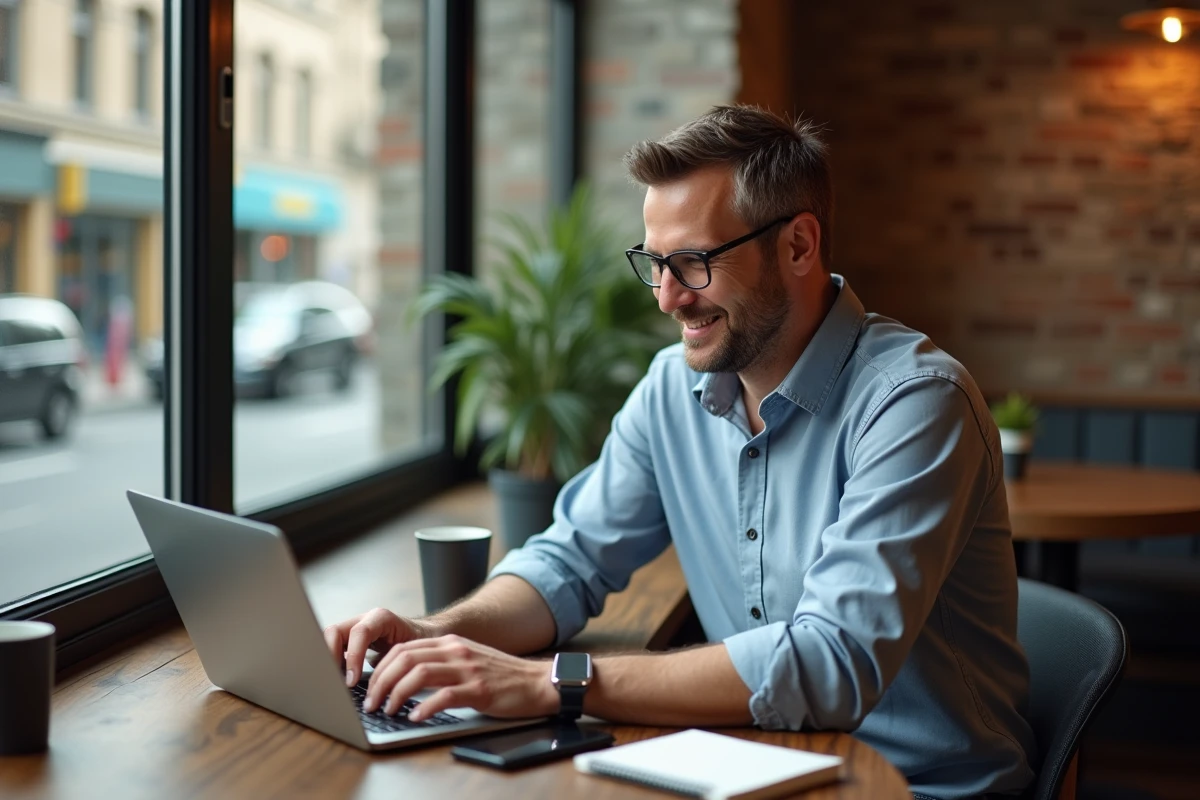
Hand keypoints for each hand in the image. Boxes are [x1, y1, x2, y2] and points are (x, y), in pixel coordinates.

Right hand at [323, 608, 434, 687]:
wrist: (424, 635)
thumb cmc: (419, 644)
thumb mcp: (409, 652)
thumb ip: (393, 663)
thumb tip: (378, 688)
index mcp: (381, 618)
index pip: (359, 633)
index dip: (353, 657)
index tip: (351, 681)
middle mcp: (364, 619)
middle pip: (334, 632)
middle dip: (330, 657)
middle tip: (334, 681)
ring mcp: (354, 626)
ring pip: (328, 638)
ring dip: (327, 660)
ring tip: (333, 681)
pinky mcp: (349, 638)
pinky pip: (332, 646)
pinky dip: (331, 662)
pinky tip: (336, 677)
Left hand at [363, 634, 558, 720]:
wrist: (537, 682)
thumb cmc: (501, 676)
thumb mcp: (467, 659)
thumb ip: (440, 662)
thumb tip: (405, 676)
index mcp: (450, 642)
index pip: (403, 648)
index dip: (380, 668)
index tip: (370, 687)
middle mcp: (456, 651)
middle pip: (405, 659)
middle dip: (381, 682)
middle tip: (371, 703)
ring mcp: (468, 669)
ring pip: (419, 674)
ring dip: (396, 694)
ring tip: (388, 711)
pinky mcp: (480, 690)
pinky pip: (444, 696)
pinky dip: (425, 707)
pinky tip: (415, 717)